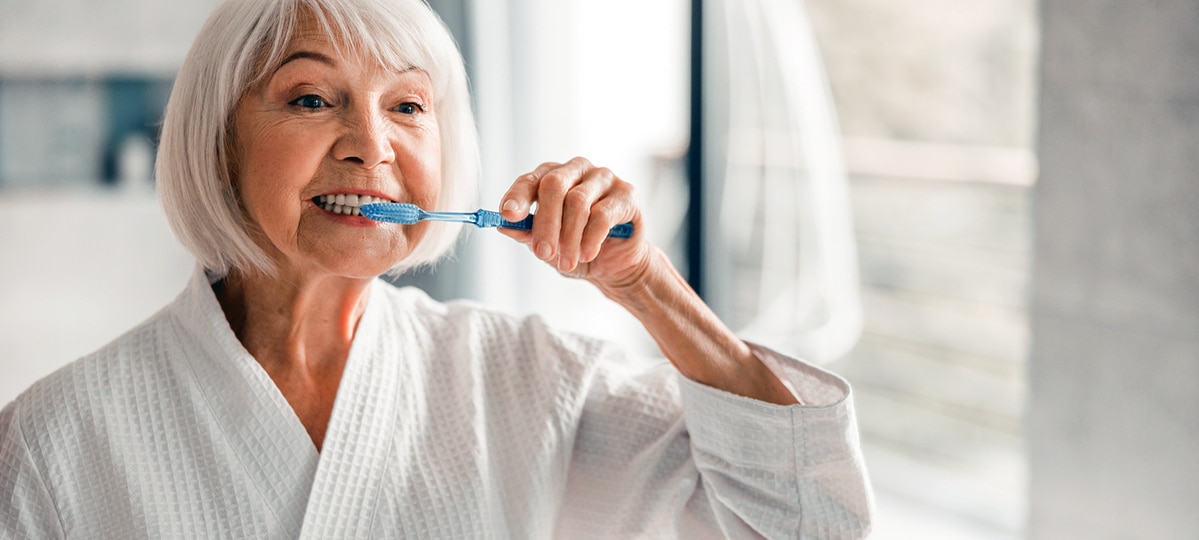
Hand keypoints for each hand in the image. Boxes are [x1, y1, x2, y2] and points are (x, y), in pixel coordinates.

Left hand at [498, 157, 652, 294]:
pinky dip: (591, 238)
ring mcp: (603, 178)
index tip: (507, 216)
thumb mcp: (547, 246)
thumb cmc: (577, 248)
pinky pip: (603, 214)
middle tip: (542, 253)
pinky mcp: (626, 194)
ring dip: (569, 237)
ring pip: (578, 201)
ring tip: (567, 262)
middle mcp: (576, 170)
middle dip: (545, 222)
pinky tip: (586, 254)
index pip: (530, 180)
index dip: (517, 197)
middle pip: (554, 185)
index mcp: (551, 177)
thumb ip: (527, 234)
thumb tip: (503, 226)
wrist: (615, 265)